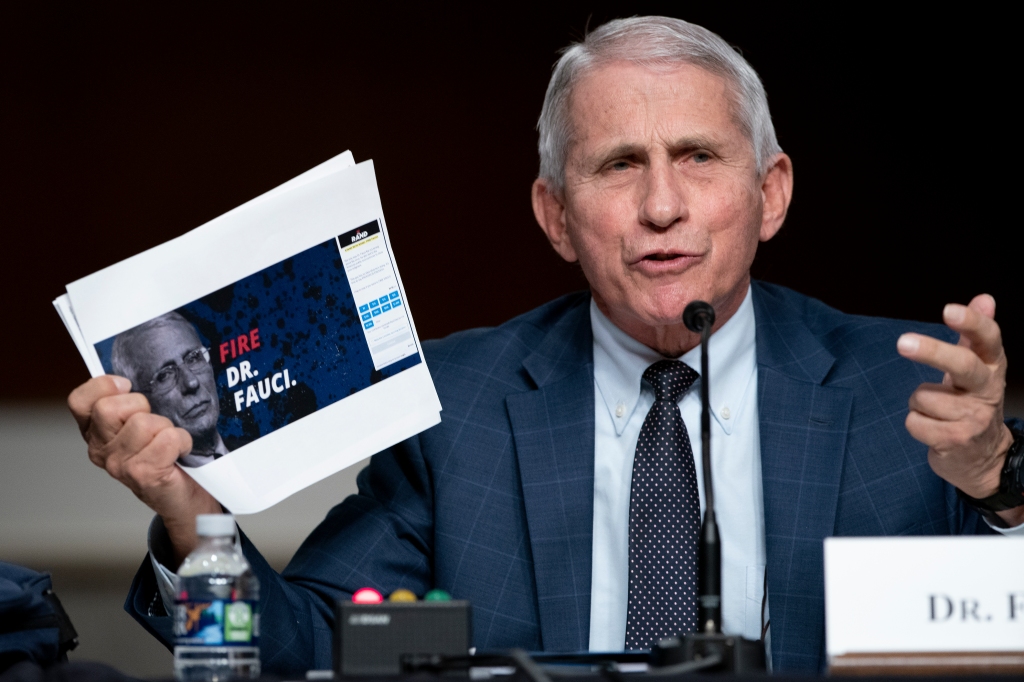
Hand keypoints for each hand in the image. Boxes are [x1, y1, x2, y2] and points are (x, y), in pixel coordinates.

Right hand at [68, 375, 221, 564]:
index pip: (79, 401)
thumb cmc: (165, 455)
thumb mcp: (141, 423)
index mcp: (95, 432)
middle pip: (110, 408)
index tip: (126, 386)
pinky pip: (167, 438)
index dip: (103, 386)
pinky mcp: (143, 475)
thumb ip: (130, 402)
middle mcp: (101, 450)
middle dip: (141, 406)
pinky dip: (182, 440)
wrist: (185, 496)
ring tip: (169, 441)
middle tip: (154, 423)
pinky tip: (180, 452)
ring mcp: (119, 465)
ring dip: (166, 426)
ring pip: (144, 423)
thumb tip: (132, 375)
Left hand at [897, 294, 1022, 526]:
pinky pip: (915, 422)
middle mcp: (988, 391)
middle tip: (903, 342)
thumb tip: (985, 297)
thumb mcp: (976, 368)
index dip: (971, 323)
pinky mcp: (956, 441)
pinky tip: (932, 429)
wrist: (984, 458)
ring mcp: (974, 418)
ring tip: (935, 412)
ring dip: (919, 404)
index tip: (949, 310)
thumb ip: (974, 335)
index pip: (988, 340)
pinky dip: (915, 424)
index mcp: (991, 368)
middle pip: (962, 365)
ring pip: (923, 397)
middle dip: (933, 352)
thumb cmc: (970, 403)